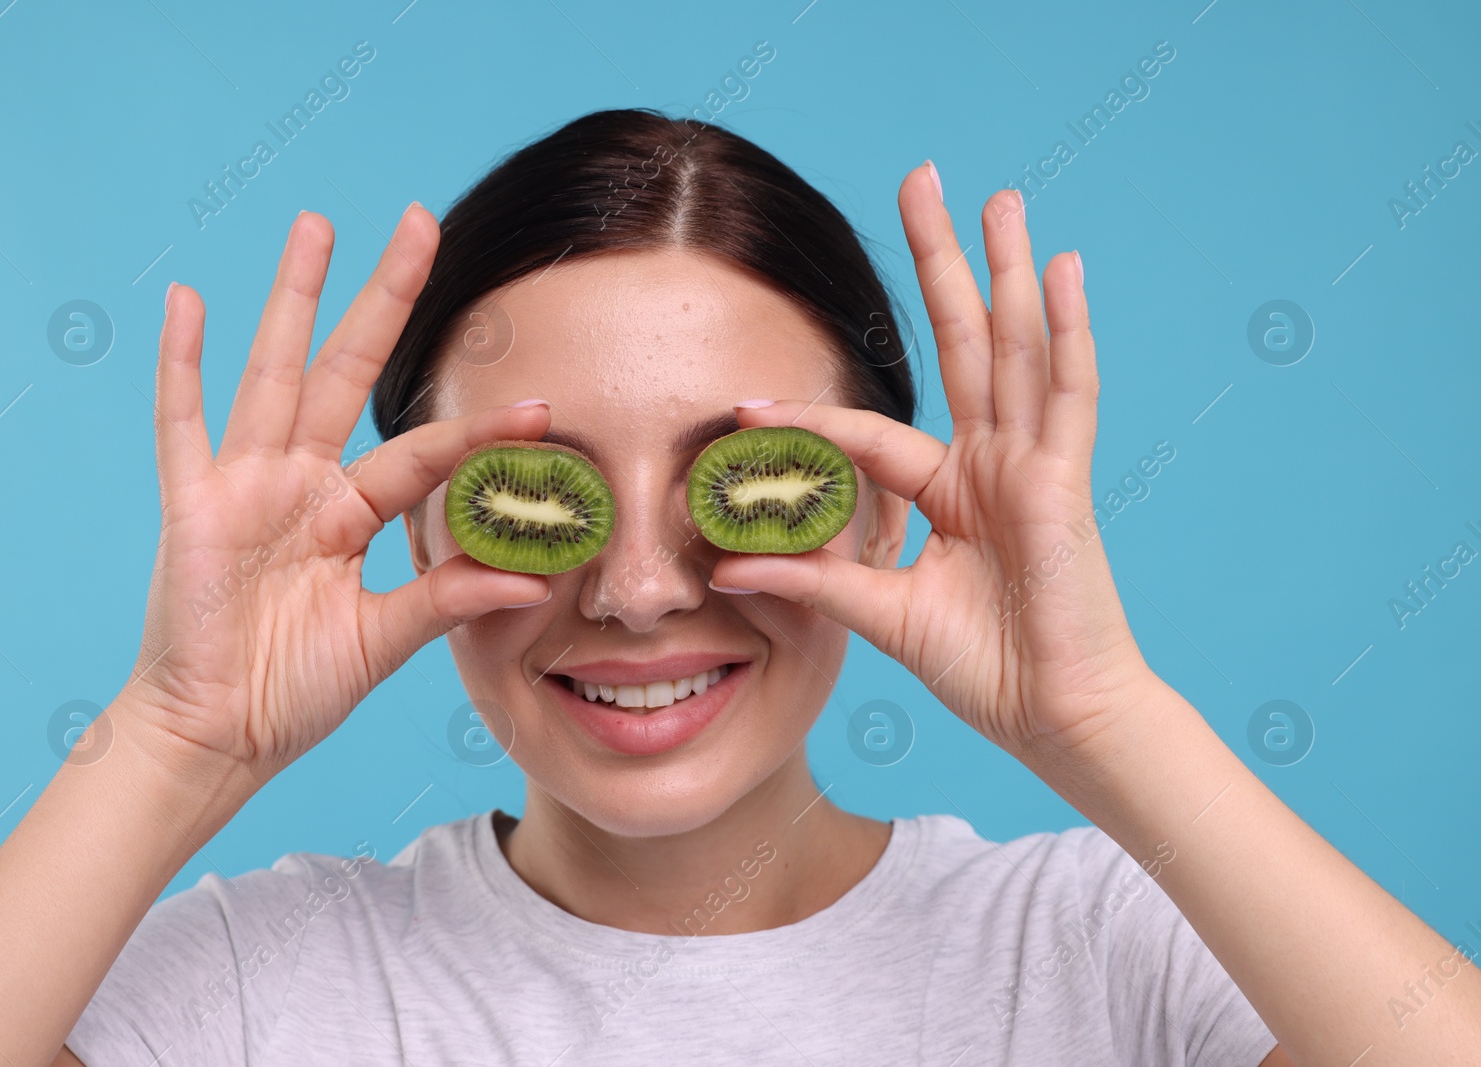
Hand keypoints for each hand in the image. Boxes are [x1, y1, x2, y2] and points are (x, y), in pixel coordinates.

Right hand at [123, 205, 553, 787]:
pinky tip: (188, 298)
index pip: (423, 456)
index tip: (542, 407)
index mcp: (351, 513)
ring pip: (275, 372)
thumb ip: (448, 600)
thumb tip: (532, 579)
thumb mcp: (384, 641)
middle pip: (349, 371)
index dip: (478, 432)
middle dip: (383, 299)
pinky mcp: (191, 506)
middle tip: (420, 221)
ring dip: (294, 299)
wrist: (218, 737)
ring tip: (317, 225)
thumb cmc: (295, 689)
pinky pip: (182, 423)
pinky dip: (181, 364)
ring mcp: (244, 486)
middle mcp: (302, 484)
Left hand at [711, 176, 1154, 759]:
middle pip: (962, 344)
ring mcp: (1032, 466)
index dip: (806, 421)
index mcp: (950, 491)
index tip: (740, 409)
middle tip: (922, 179)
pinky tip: (1060, 266)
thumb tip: (725, 563)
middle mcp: (992, 463)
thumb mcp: (881, 615)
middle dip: (941, 263)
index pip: (868, 434)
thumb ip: (813, 579)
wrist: (1055, 719)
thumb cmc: (986, 670)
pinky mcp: (1064, 483)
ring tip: (998, 196)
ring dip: (1005, 270)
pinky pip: (1069, 394)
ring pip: (1015, 348)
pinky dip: (1067, 330)